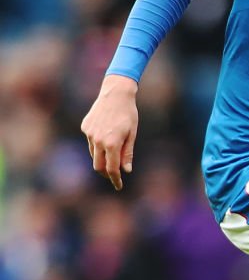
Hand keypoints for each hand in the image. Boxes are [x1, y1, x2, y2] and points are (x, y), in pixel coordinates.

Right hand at [80, 74, 138, 190]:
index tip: (119, 185)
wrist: (116, 93)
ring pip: (93, 154)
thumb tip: (126, 170)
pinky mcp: (85, 127)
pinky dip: (98, 145)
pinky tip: (106, 135)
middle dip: (106, 173)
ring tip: (112, 152)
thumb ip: (127, 153)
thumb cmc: (128, 113)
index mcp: (112, 143)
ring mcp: (89, 133)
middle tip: (114, 175)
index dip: (115, 179)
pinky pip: (90, 142)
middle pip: (98, 166)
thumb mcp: (132, 134)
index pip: (112, 169)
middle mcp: (98, 140)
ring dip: (102, 158)